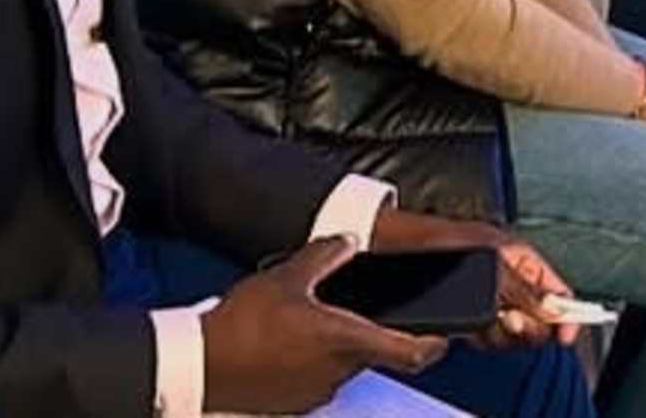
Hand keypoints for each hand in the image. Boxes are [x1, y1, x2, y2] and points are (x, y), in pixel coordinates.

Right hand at [206, 239, 443, 409]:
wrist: (202, 366)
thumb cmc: (242, 326)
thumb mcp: (287, 275)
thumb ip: (326, 255)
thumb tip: (347, 242)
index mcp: (344, 339)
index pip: (412, 352)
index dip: (435, 343)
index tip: (442, 332)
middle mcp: (339, 371)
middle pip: (376, 354)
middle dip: (372, 331)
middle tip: (356, 308)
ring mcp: (318, 391)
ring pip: (347, 365)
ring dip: (341, 345)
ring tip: (312, 320)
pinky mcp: (297, 402)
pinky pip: (320, 378)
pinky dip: (316, 361)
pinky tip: (291, 343)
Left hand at [368, 210, 567, 346]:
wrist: (398, 248)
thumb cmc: (440, 238)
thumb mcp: (491, 260)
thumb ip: (523, 288)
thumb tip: (550, 311)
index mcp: (521, 259)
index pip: (558, 292)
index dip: (566, 315)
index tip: (564, 335)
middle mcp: (509, 282)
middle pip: (539, 320)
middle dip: (527, 327)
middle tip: (510, 321)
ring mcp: (490, 301)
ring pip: (513, 334)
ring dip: (501, 334)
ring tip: (484, 322)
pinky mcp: (470, 318)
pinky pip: (489, 338)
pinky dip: (482, 338)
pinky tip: (471, 330)